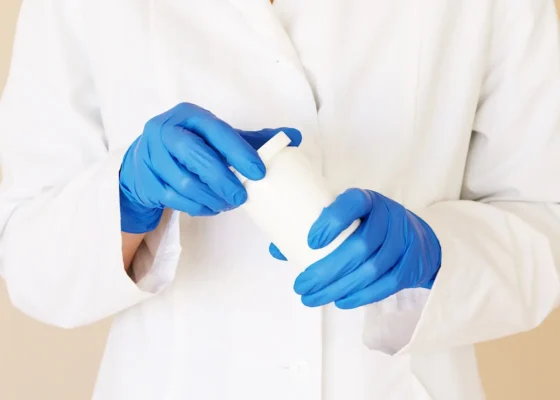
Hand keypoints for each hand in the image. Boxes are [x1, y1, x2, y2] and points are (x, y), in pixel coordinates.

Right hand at [119, 102, 300, 232]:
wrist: (144, 163)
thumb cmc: (191, 147)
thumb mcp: (218, 138)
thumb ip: (252, 139)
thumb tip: (295, 137)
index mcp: (188, 115)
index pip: (217, 131)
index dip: (239, 152)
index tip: (259, 172)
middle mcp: (165, 132)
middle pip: (196, 157)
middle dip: (223, 180)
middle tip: (242, 197)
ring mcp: (151, 157)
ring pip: (185, 183)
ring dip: (211, 198)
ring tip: (228, 204)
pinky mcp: (146, 182)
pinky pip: (175, 200)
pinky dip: (198, 207)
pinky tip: (211, 207)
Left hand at [270, 189, 440, 308]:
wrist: (417, 239)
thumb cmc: (368, 226)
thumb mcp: (347, 218)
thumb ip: (315, 230)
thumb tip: (276, 250)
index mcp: (367, 200)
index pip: (353, 203)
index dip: (332, 222)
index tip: (310, 242)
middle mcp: (388, 217)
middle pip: (360, 246)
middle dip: (326, 270)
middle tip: (301, 285)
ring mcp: (403, 242)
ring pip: (371, 269)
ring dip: (339, 288)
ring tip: (312, 298)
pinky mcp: (410, 266)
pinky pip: (386, 285)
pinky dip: (361, 296)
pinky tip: (340, 301)